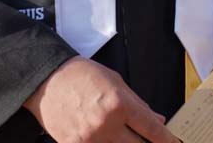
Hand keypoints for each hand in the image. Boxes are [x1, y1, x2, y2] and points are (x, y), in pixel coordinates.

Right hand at [24, 56, 177, 142]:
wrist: (46, 80)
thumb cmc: (81, 75)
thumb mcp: (115, 81)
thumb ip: (138, 103)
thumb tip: (158, 120)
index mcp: (119, 104)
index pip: (152, 129)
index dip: (167, 140)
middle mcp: (106, 124)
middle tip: (148, 139)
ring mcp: (89, 138)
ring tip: (125, 137)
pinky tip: (106, 138)